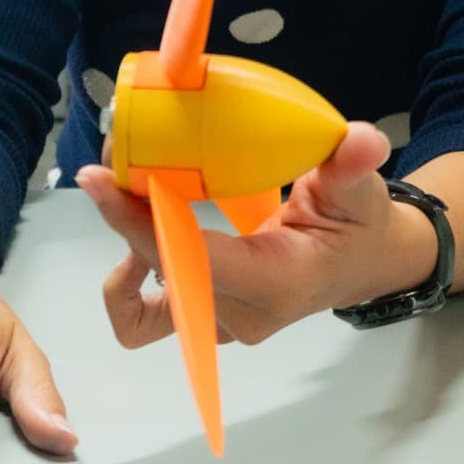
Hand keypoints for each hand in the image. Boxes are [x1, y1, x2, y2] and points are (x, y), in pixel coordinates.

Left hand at [77, 122, 436, 347]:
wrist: (360, 262)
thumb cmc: (358, 224)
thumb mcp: (361, 190)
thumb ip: (355, 165)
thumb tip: (362, 140)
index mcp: (277, 284)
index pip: (195, 261)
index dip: (141, 225)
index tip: (101, 182)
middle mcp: (240, 314)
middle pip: (161, 276)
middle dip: (125, 222)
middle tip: (112, 166)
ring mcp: (217, 323)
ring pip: (142, 312)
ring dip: (122, 261)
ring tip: (126, 202)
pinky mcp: (202, 317)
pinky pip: (145, 316)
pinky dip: (129, 283)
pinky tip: (140, 231)